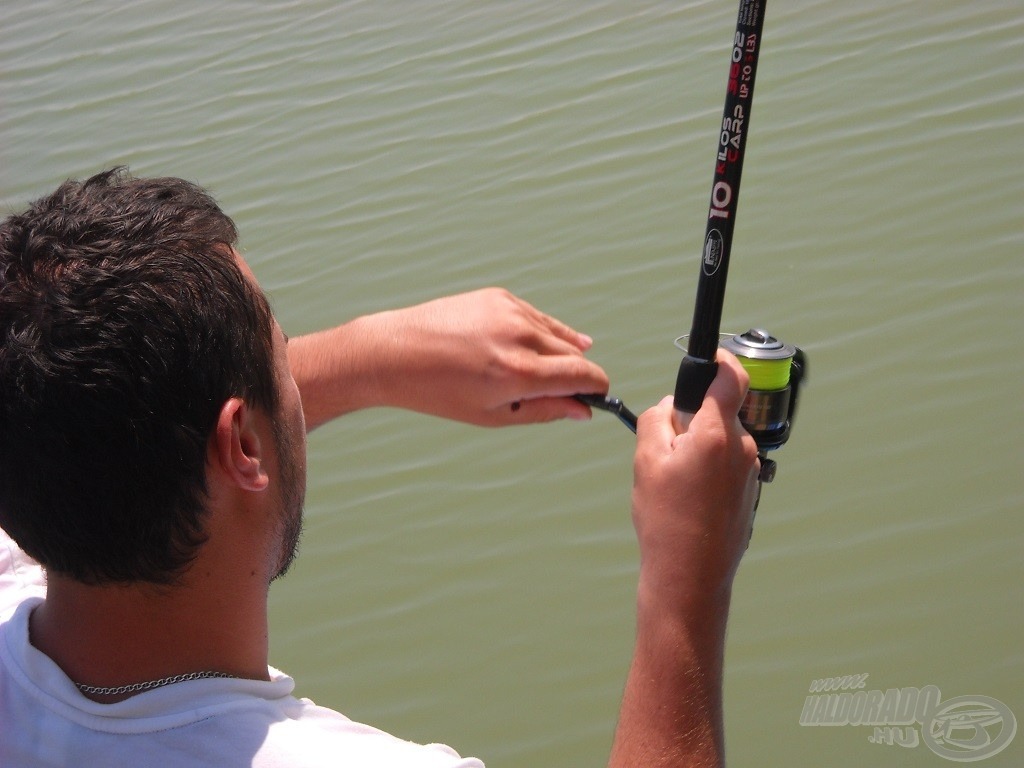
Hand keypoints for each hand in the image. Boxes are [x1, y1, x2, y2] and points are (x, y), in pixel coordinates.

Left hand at [289, 288, 608, 429]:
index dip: (596, 389)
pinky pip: (536, 318)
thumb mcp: (494, 414)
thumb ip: (545, 411)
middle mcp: (520, 337)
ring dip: (555, 354)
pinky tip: (522, 349)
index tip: (593, 398)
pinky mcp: (500, 296)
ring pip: (559, 334)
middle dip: (573, 374)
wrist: (396, 352)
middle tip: (551, 392)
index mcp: (519, 373)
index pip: (585, 375)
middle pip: (576, 355)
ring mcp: (511, 312)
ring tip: (523, 371)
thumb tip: (583, 409)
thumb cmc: (441, 392)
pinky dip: (538, 334)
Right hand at [631, 351, 760, 611]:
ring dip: (698, 447)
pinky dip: (706, 469)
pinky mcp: (749, 491)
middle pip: (719, 411)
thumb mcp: (646, 459)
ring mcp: (750, 471)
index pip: (730, 376)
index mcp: (716, 433)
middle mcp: (742, 448)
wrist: (690, 576)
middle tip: (664, 447)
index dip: (718, 360)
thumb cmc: (666, 519)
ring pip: (720, 440)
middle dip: (692, 418)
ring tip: (672, 482)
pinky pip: (726, 464)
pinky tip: (686, 499)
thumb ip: (658, 419)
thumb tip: (672, 405)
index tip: (707, 358)